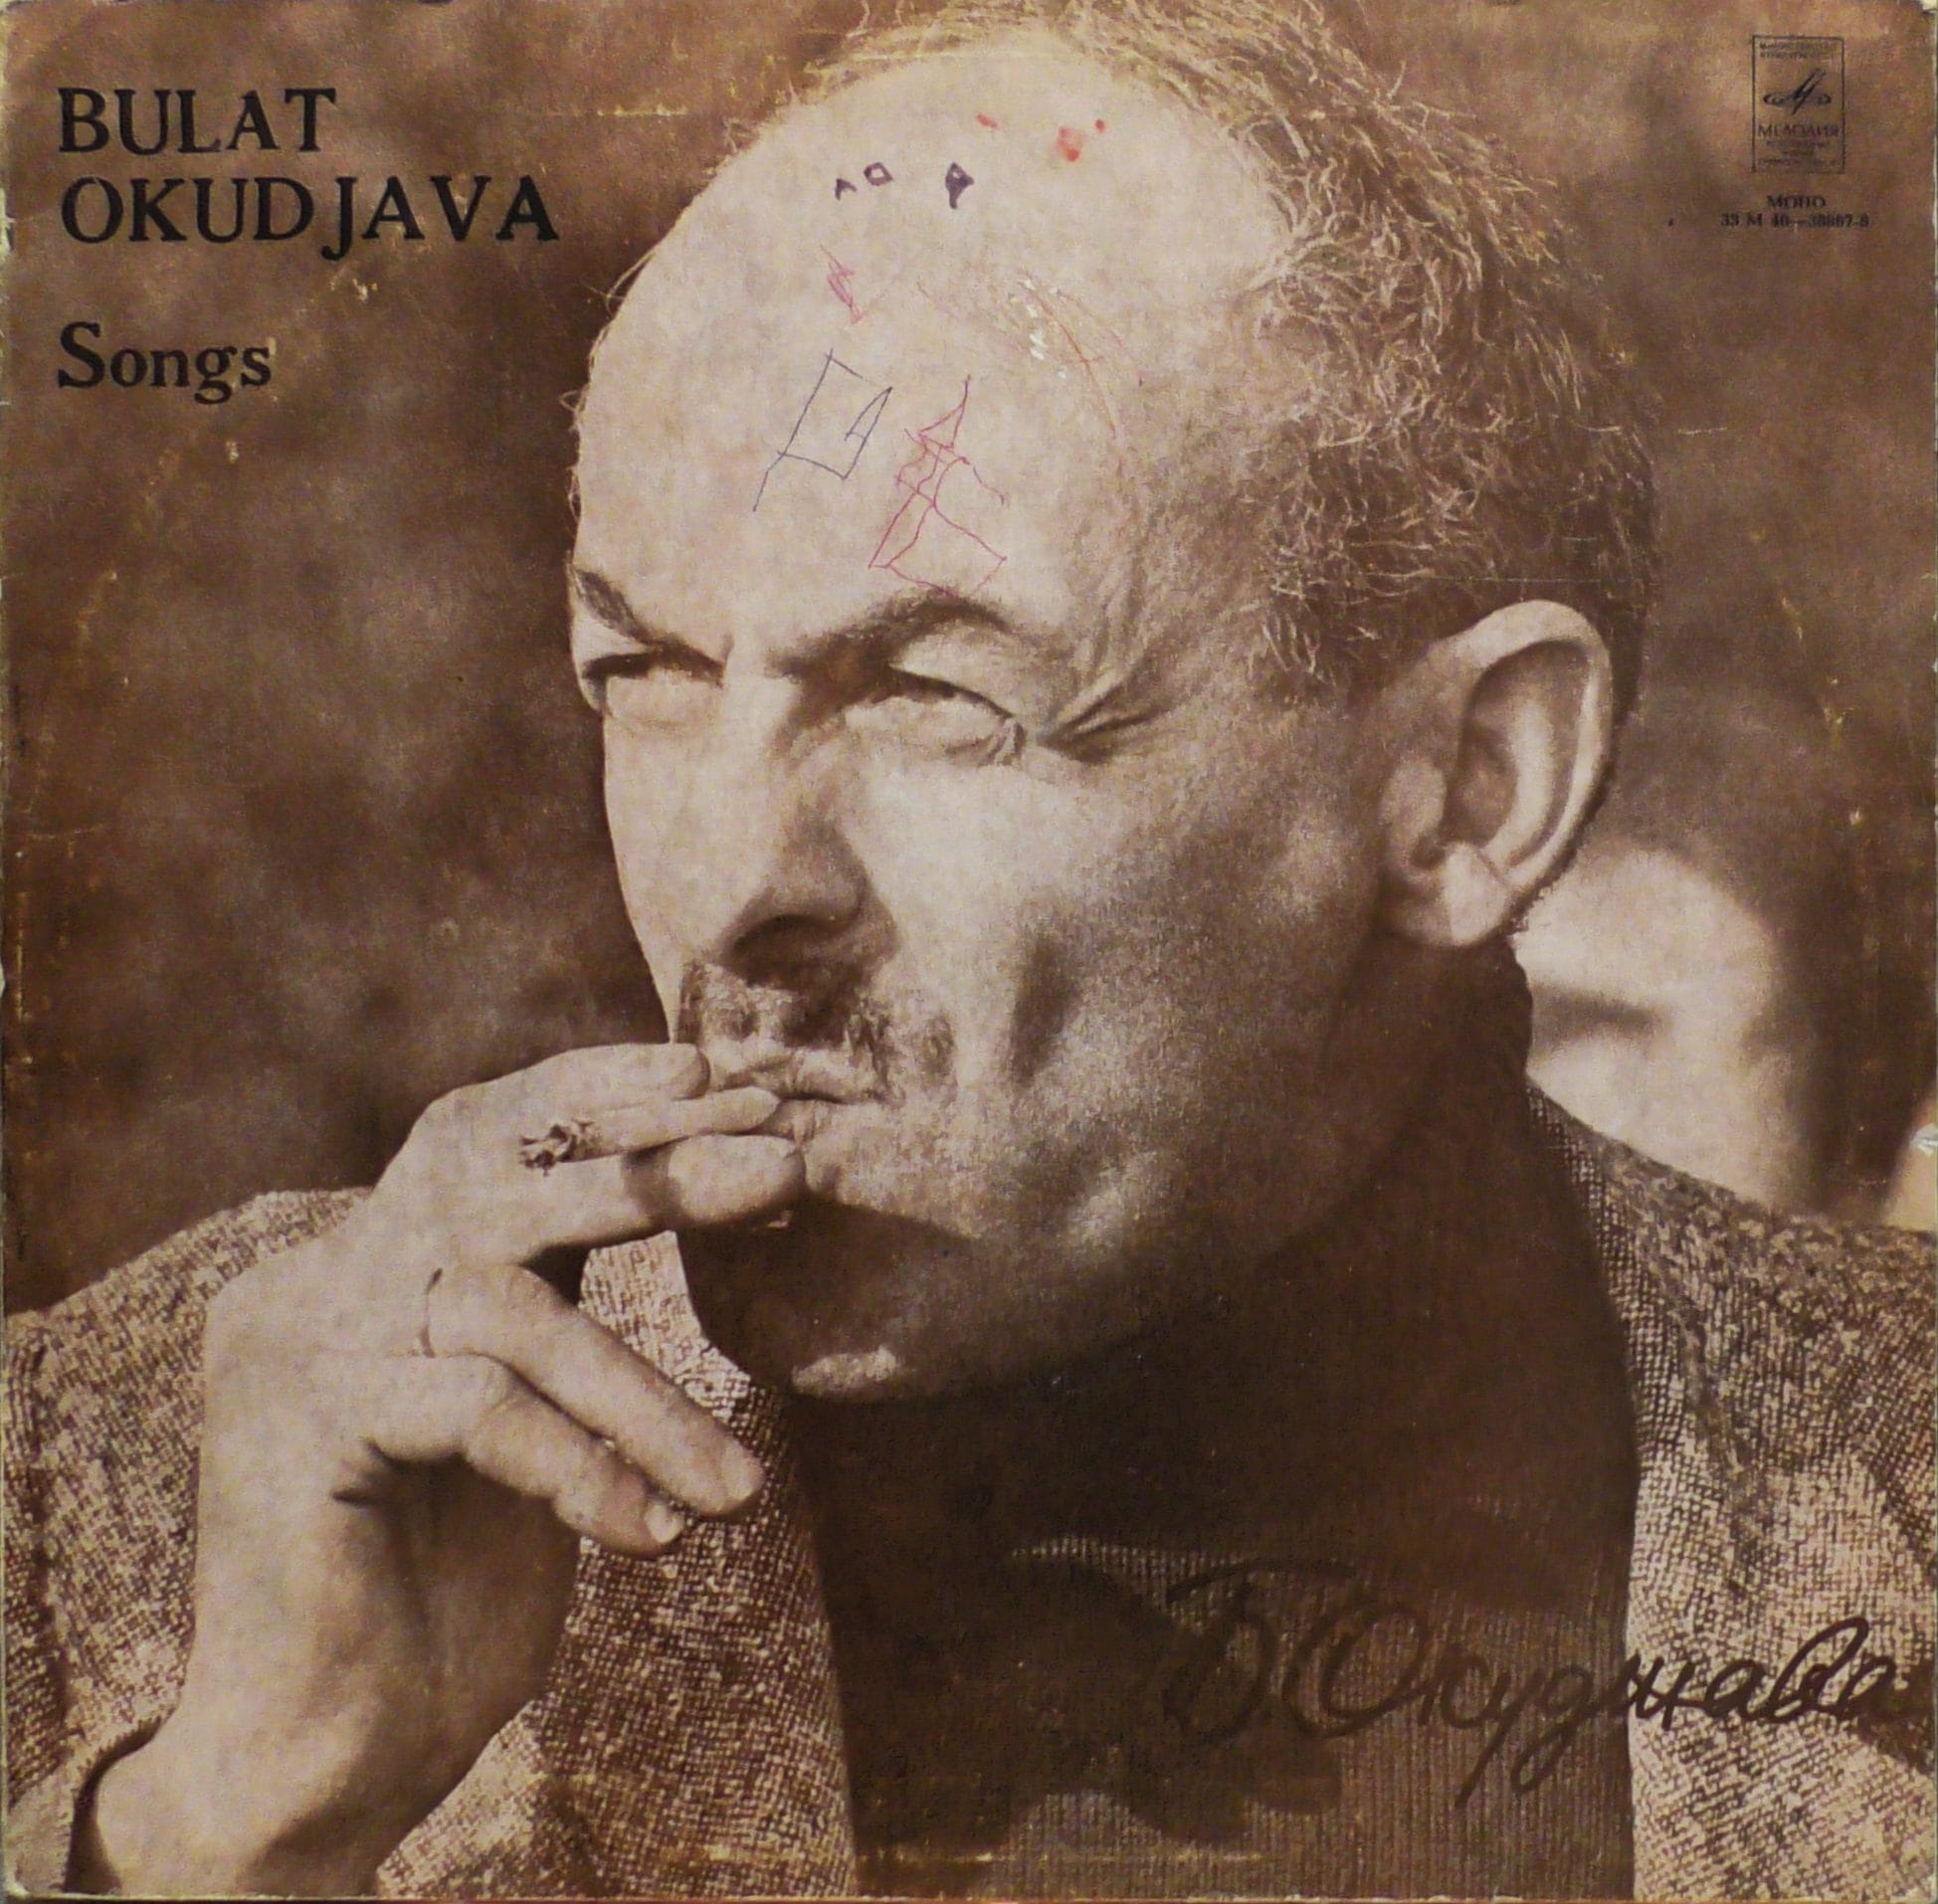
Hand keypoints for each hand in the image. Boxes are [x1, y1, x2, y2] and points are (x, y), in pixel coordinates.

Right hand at [84, 1044, 802, 1895]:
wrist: (333, 1757)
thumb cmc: (454, 1586)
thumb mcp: (541, 1408)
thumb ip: (578, 1295)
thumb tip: (733, 1169)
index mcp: (374, 1256)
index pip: (486, 1130)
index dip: (602, 1096)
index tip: (725, 1087)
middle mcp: (323, 1273)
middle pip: (498, 1177)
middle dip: (657, 1170)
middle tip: (784, 1173)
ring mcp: (299, 1339)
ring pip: (512, 1307)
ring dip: (649, 1396)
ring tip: (742, 1486)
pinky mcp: (299, 1421)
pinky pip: (480, 1405)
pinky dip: (584, 1466)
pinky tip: (654, 1536)